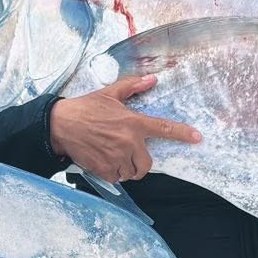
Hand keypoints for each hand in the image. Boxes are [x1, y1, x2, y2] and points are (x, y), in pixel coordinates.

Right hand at [49, 74, 201, 184]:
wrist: (60, 125)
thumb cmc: (85, 108)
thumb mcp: (110, 94)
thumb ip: (132, 87)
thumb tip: (152, 79)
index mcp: (133, 122)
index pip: (163, 128)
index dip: (182, 134)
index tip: (197, 138)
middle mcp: (128, 142)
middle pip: (147, 164)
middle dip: (141, 163)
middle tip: (129, 155)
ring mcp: (117, 157)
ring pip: (131, 172)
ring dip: (125, 168)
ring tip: (112, 156)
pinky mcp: (105, 169)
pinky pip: (117, 178)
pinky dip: (113, 173)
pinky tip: (103, 161)